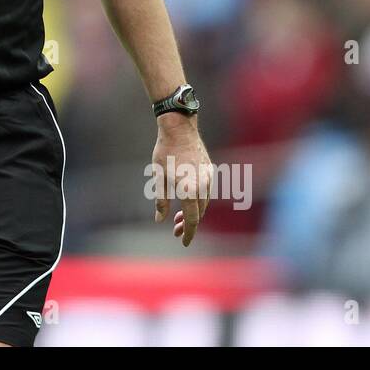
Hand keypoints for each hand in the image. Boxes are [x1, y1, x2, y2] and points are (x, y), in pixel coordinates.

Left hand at [151, 113, 212, 246]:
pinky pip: (206, 191)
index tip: (183, 242)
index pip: (191, 219)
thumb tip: (160, 220)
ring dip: (194, 212)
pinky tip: (188, 199)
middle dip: (188, 224)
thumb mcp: (159, 178)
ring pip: (204, 203)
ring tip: (179, 217)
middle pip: (199, 213)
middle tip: (175, 230)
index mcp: (189, 190)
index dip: (187, 233)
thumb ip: (161, 201)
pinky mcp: (210, 169)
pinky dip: (198, 200)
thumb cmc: (165, 152)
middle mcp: (202, 186)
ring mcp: (208, 177)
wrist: (179, 127)